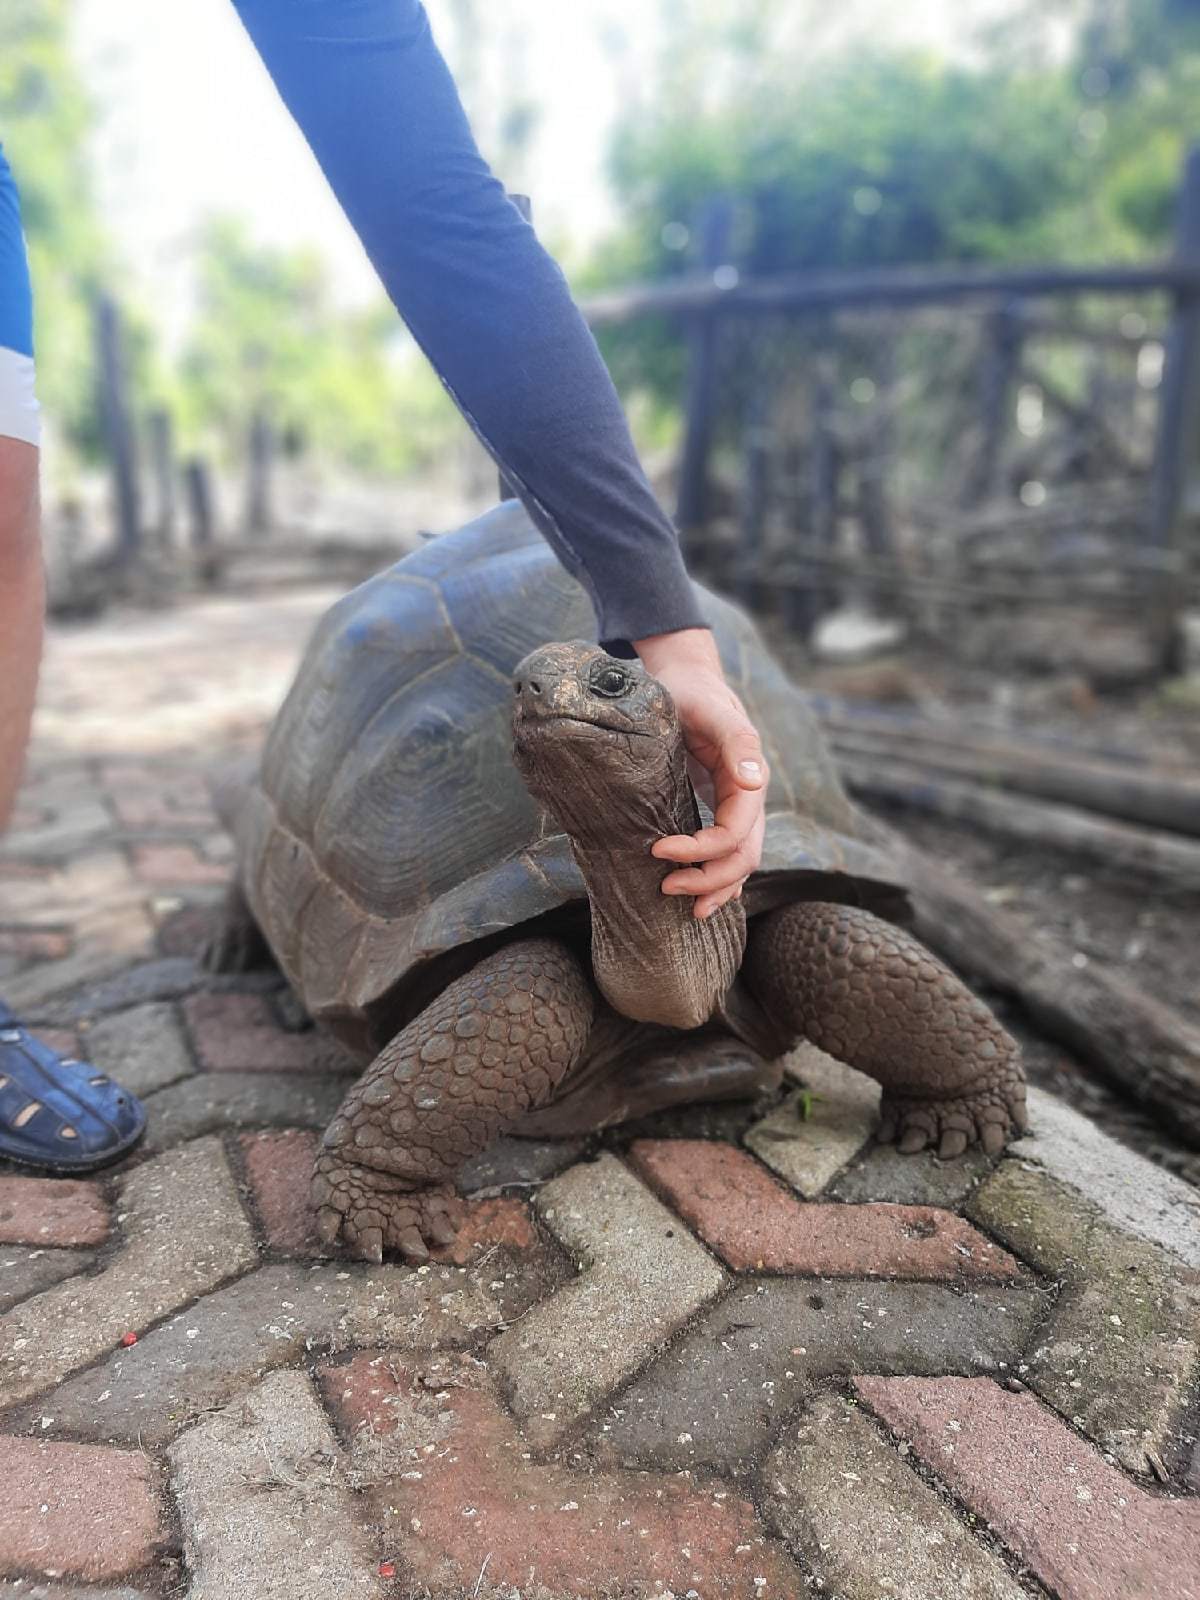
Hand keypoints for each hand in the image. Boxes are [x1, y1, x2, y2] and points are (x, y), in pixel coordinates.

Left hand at [633, 627, 767, 919]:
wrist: (688, 678)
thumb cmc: (693, 692)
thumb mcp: (711, 708)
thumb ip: (735, 739)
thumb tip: (753, 779)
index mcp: (748, 777)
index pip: (735, 833)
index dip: (701, 850)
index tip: (658, 849)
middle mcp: (747, 796)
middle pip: (743, 856)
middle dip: (709, 879)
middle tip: (666, 887)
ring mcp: (736, 804)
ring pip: (740, 860)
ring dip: (717, 888)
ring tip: (689, 909)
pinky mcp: (719, 806)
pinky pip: (729, 850)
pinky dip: (720, 877)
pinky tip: (703, 896)